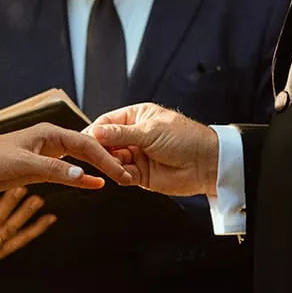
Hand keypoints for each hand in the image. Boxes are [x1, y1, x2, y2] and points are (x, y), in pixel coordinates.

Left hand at [0, 122, 132, 195]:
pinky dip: (81, 176)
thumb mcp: (25, 166)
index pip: (87, 144)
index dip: (107, 158)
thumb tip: (85, 174)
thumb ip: (56, 171)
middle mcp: (50, 140)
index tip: (122, 173)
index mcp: (49, 133)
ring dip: (97, 168)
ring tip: (117, 178)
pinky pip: (66, 170)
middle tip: (127, 177)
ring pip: (78, 159)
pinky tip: (93, 183)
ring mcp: (44, 153)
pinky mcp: (37, 166)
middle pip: (87, 149)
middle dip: (108, 162)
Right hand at [87, 103, 217, 196]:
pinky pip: (122, 174)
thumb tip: (95, 132)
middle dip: (100, 149)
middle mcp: (134, 135)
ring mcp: (137, 155)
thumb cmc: (185, 139)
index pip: (108, 122)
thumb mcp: (150, 131)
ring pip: (112, 159)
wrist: (206, 163)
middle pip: (107, 142)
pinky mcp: (141, 174)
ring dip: (110, 163)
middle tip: (93, 155)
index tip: (85, 138)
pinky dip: (120, 175)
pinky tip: (123, 175)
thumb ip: (121, 134)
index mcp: (137, 117)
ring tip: (112, 165)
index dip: (96, 130)